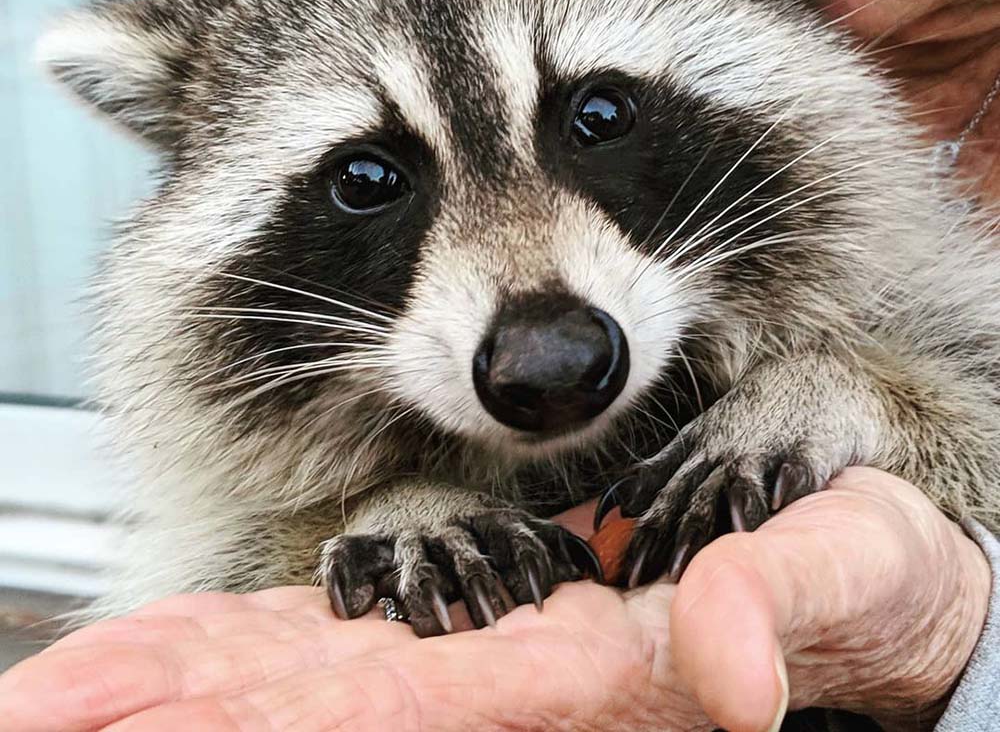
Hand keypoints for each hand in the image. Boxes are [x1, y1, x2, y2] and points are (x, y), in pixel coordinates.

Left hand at [0, 468, 989, 731]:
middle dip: (186, 703)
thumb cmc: (871, 582)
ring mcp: (507, 641)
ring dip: (198, 671)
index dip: (275, 707)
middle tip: (40, 708)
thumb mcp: (856, 575)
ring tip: (64, 687)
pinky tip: (196, 639)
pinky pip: (374, 618)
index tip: (132, 717)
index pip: (409, 703)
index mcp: (594, 671)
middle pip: (328, 695)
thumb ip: (792, 597)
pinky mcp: (513, 606)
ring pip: (327, 662)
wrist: (872, 572)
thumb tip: (729, 653)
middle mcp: (524, 668)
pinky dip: (272, 633)